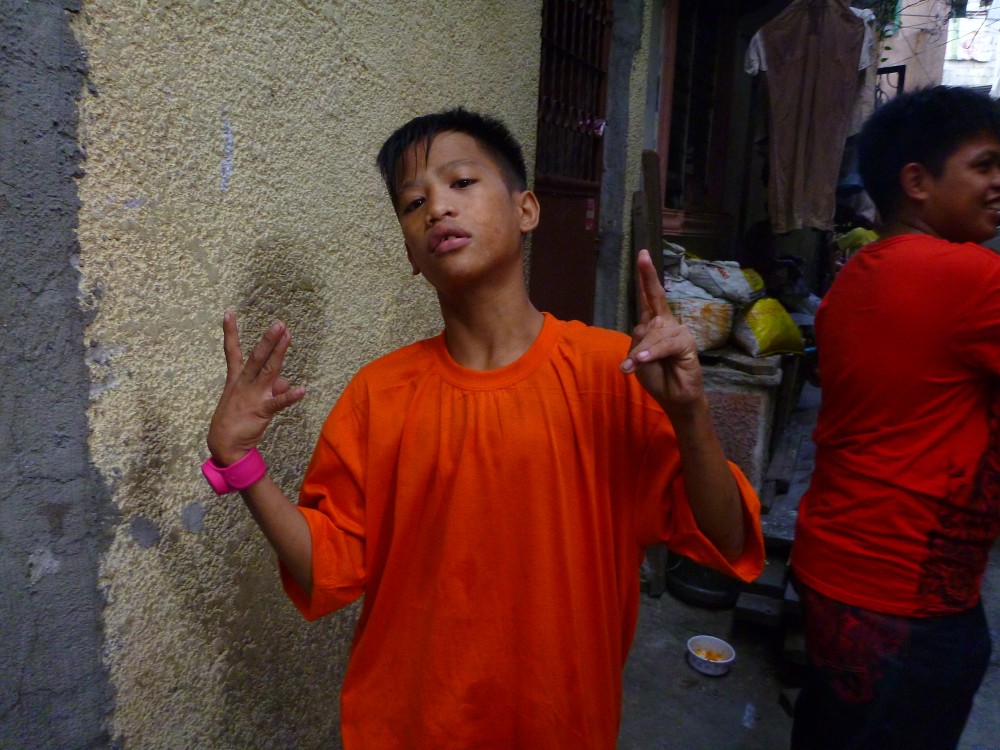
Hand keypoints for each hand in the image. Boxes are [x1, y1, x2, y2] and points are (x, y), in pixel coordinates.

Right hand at [207, 311, 305, 465]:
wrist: (224, 444)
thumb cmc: (236, 418)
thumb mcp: (249, 398)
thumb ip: (269, 388)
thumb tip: (285, 383)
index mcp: (237, 378)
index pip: (232, 350)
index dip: (230, 331)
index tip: (229, 311)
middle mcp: (244, 383)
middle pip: (257, 356)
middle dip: (268, 339)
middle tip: (279, 323)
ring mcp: (253, 395)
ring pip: (268, 370)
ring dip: (279, 353)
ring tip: (287, 336)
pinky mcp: (261, 410)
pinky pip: (278, 402)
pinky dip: (290, 396)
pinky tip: (302, 390)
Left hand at [621, 249, 703, 412]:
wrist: (674, 397)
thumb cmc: (656, 376)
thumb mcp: (638, 359)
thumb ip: (638, 343)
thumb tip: (645, 333)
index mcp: (653, 323)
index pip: (648, 296)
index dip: (646, 276)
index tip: (643, 254)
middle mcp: (666, 322)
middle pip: (651, 309)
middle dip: (643, 328)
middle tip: (635, 357)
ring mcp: (678, 330)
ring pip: (653, 333)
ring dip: (642, 353)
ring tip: (633, 368)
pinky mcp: (686, 342)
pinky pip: (664, 344)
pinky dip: (651, 353)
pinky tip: (641, 361)